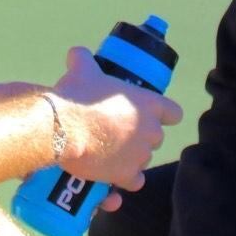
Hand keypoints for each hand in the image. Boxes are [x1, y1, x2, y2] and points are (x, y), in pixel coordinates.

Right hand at [52, 47, 180, 190]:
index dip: (164, 115)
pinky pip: (134, 181)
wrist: (62, 128)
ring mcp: (140, 155)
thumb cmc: (76, 96)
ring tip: (109, 152)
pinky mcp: (126, 176)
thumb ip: (82, 59)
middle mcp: (151, 131)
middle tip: (118, 132)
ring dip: (131, 157)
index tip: (152, 116)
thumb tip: (75, 54)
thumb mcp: (81, 70)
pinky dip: (125, 180)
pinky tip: (114, 175)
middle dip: (140, 136)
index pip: (173, 113)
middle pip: (156, 137)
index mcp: (148, 104)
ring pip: (143, 159)